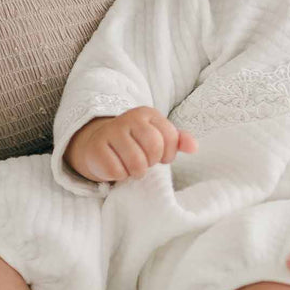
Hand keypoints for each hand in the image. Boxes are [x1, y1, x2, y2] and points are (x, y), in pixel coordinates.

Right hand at [64, 107, 196, 183]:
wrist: (98, 142)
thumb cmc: (134, 143)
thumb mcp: (158, 138)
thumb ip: (178, 141)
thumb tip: (194, 147)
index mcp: (148, 114)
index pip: (170, 137)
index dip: (168, 154)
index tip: (160, 157)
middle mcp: (129, 118)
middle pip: (153, 147)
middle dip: (151, 162)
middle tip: (144, 163)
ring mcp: (111, 131)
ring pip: (136, 162)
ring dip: (136, 172)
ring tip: (131, 167)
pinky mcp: (96, 147)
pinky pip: (116, 171)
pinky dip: (119, 175)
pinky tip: (116, 168)